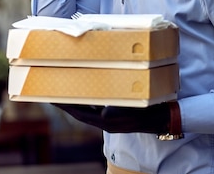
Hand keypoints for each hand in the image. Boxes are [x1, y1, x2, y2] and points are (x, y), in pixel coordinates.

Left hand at [54, 102, 176, 134]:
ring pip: (87, 110)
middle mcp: (106, 121)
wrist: (161, 118)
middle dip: (66, 104)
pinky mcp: (114, 117)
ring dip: (76, 102)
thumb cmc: (147, 110)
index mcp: (107, 121)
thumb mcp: (132, 107)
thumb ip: (116, 108)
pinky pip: (96, 109)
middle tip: (52, 93)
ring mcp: (110, 120)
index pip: (80, 114)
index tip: (53, 100)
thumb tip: (102, 109)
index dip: (66, 107)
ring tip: (64, 91)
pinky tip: (85, 94)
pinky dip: (88, 102)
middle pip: (80, 112)